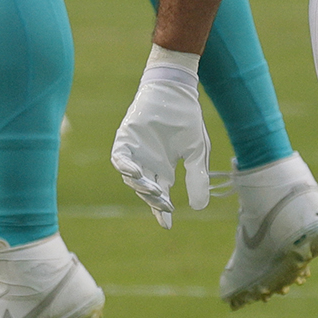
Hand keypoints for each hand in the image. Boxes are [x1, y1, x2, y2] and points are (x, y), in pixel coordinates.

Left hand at [111, 52, 210, 227]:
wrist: (176, 91)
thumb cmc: (186, 118)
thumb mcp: (197, 153)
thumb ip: (197, 178)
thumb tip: (198, 207)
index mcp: (163, 167)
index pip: (160, 194)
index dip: (161, 210)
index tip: (166, 225)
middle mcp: (148, 162)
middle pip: (147, 189)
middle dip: (154, 200)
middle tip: (164, 205)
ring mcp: (136, 151)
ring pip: (132, 177)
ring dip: (142, 186)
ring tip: (155, 191)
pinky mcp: (126, 138)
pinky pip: (119, 157)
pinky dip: (125, 166)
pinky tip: (136, 173)